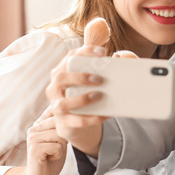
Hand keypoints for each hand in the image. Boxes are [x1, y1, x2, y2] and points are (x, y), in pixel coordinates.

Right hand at [0, 104, 68, 174]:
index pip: (56, 113)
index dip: (66, 120)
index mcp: (39, 124)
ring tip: (51, 154)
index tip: (65, 132)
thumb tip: (73, 112)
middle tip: (55, 150)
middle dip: (64, 139)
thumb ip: (62, 127)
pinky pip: (57, 147)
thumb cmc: (52, 159)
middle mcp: (33, 128)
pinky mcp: (34, 148)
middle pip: (60, 124)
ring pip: (60, 136)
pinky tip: (48, 159)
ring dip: (60, 149)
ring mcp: (32, 138)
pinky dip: (57, 155)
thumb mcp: (60, 140)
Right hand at [47, 18, 114, 156]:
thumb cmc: (83, 94)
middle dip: (80, 77)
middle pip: (61, 78)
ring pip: (63, 104)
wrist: (75, 121)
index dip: (85, 52)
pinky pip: (76, 121)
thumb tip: (119, 59)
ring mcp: (56, 105)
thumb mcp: (91, 82)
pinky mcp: (64, 122)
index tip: (103, 52)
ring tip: (99, 95)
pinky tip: (106, 114)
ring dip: (82, 100)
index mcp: (62, 72)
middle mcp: (55, 87)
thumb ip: (102, 70)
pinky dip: (92, 118)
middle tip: (100, 79)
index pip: (70, 57)